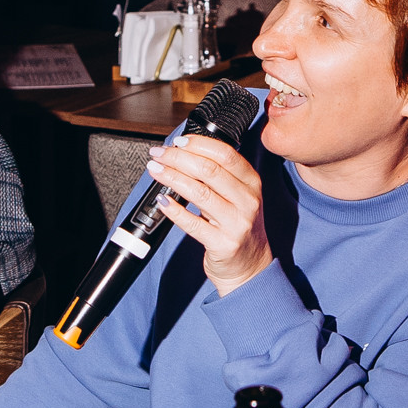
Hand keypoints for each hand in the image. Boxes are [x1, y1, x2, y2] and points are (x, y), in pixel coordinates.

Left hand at [146, 135, 272, 296]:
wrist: (249, 265)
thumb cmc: (237, 225)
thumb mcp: (238, 195)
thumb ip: (218, 175)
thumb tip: (182, 152)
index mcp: (252, 183)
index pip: (225, 154)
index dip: (198, 144)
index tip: (176, 142)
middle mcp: (248, 201)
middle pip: (209, 170)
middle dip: (178, 158)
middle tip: (158, 154)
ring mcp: (237, 223)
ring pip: (199, 193)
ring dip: (172, 178)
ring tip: (155, 170)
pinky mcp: (223, 244)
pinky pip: (193, 224)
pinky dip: (174, 210)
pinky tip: (162, 201)